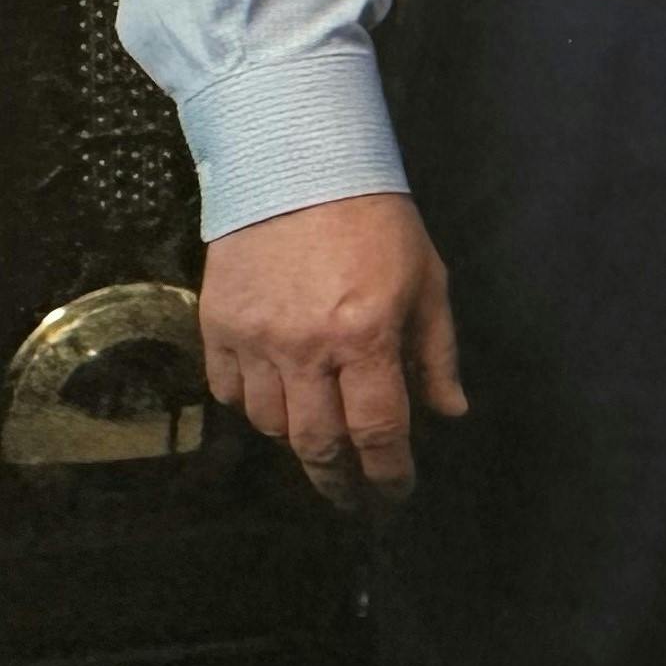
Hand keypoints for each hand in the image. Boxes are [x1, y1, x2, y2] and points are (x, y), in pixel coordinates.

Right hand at [199, 191, 464, 506]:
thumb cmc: (377, 222)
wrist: (298, 167)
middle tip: (354, 498)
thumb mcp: (428, 281)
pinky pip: (227, 392)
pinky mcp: (216, 327)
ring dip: (298, 441)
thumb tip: (449, 412)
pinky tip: (277, 400)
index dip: (388, 474)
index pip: (378, 431)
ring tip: (322, 443)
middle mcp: (305, 348)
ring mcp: (253, 340)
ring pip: (269, 424)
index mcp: (366, 336)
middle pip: (316, 444)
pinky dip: (251, 406)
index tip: (396, 495)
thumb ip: (436, 353)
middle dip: (339, 481)